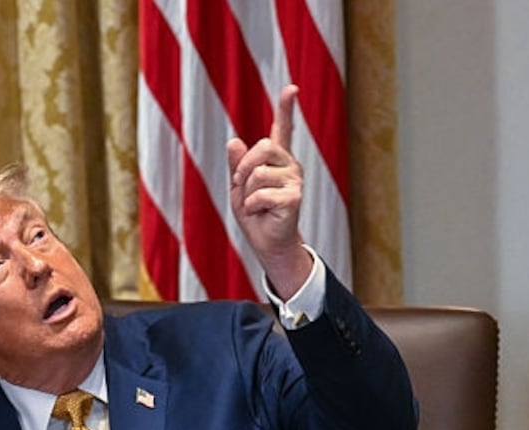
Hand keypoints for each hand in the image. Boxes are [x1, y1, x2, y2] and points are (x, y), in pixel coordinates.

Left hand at [226, 84, 312, 296]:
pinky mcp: (295, 198)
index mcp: (276, 159)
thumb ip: (236, 164)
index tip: (292, 88)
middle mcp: (289, 165)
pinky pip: (261, 195)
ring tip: (254, 205)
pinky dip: (252, 207)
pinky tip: (262, 214)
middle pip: (263, 147)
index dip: (286, 108)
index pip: (282, 129)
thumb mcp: (238, 186)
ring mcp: (295, 181)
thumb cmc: (255, 214)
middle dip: (243, 167)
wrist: (267, 243)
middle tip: (240, 186)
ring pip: (258, 174)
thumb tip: (234, 141)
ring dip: (246, 193)